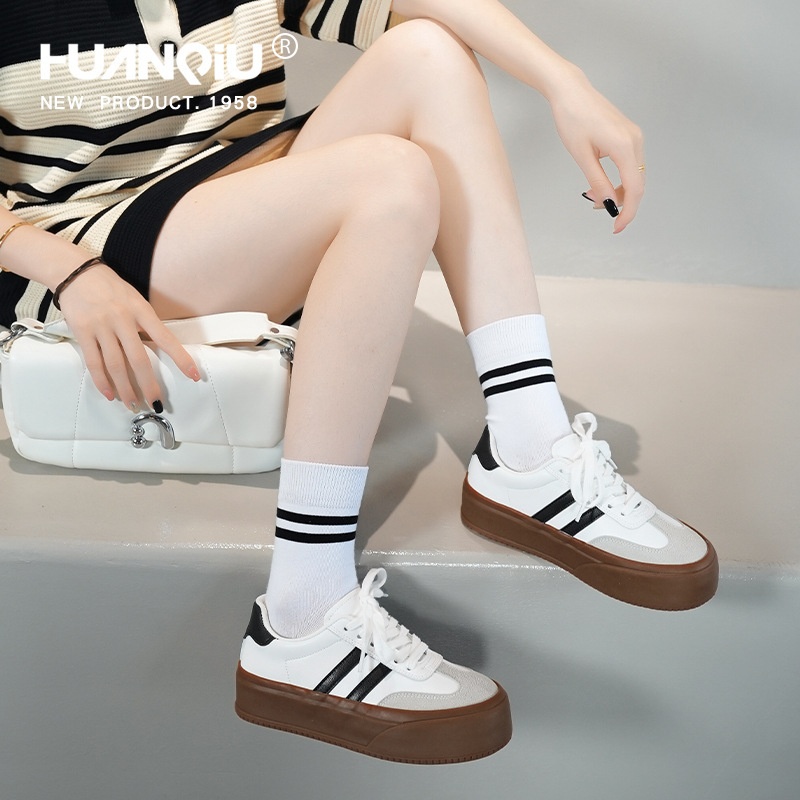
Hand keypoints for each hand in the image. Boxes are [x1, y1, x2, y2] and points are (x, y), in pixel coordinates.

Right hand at [56, 262, 199, 407]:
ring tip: (133, 404)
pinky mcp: (82, 332)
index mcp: (141, 310)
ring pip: (116, 365)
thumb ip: (147, 323)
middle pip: (139, 359)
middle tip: (156, 402)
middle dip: (149, 385)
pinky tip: (110, 394)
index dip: (180, 358)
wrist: (76, 272)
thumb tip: (161, 349)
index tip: (193, 375)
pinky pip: (94, 362)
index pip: (165, 338)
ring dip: (126, 388)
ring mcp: (101, 327)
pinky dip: (102, 381)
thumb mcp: (136, 299)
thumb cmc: (111, 287)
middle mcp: (122, 320)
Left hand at [548, 68, 644, 233]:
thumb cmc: (572, 119)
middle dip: (621, 202)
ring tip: (592, 195)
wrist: (571, 91)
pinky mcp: (628, 135)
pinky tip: (599, 182)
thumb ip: (597, 181)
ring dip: (618, 190)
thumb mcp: (582, 156)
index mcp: (625, 146)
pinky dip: (618, 178)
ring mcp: (634, 136)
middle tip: (597, 209)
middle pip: (638, 184)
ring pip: (634, 175)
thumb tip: (609, 203)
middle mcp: (635, 141)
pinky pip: (629, 164)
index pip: (635, 189)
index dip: (628, 212)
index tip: (617, 227)